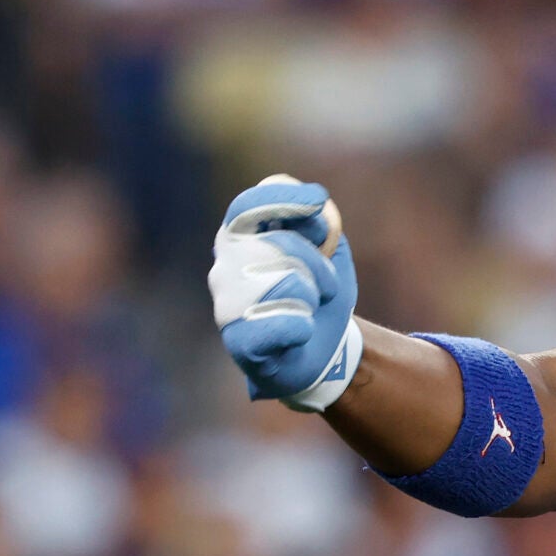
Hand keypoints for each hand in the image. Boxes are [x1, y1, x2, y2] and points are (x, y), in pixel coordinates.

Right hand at [209, 175, 360, 406]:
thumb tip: (320, 209)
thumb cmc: (319, 298)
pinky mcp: (238, 342)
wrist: (318, 356)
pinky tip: (299, 334)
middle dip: (316, 263)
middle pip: (278, 243)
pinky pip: (285, 324)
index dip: (282, 199)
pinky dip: (304, 328)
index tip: (318, 199)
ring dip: (312, 297)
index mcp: (241, 241)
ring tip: (308, 310)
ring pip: (286, 283)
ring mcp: (226, 305)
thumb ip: (324, 229)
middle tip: (326, 286)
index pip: (248, 206)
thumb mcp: (331, 258)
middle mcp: (224, 268)